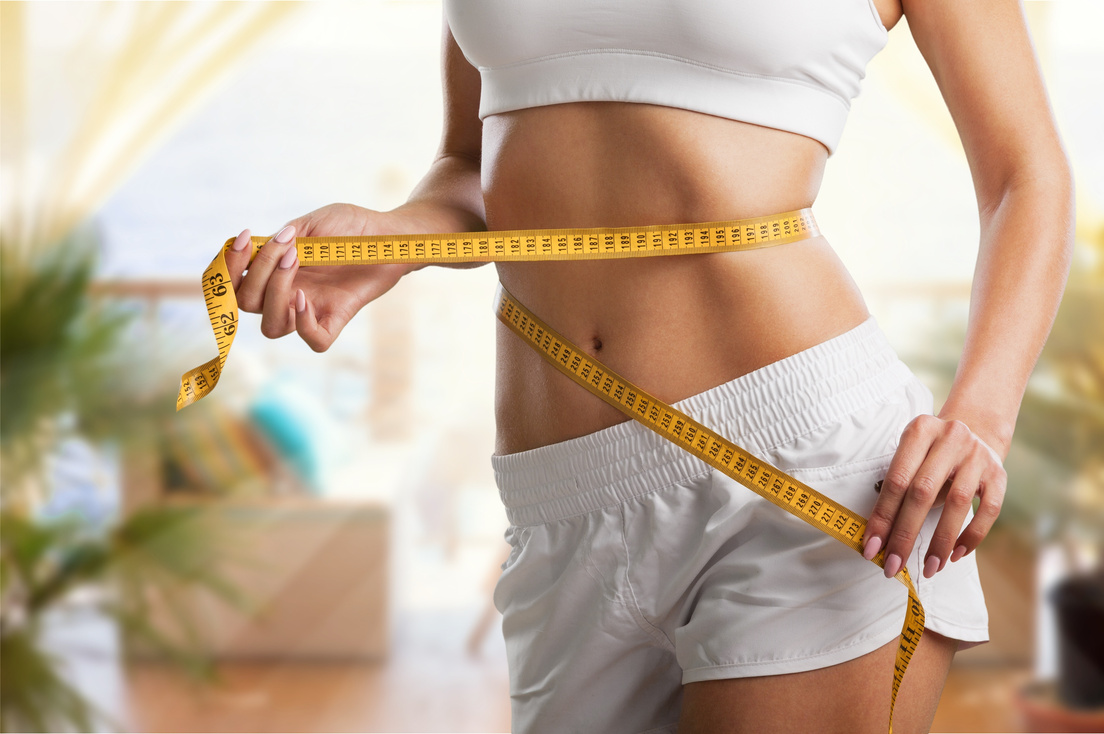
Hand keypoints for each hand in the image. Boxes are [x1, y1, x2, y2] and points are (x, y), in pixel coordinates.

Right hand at [226, 202, 422, 352]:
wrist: (390, 235)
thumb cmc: (351, 227)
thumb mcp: (313, 223)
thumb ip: (284, 239)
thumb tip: (262, 250)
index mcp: (275, 272)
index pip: (234, 283)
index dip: (227, 268)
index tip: (242, 239)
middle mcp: (288, 294)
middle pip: (247, 303)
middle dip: (257, 273)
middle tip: (287, 247)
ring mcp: (311, 308)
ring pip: (271, 326)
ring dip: (274, 293)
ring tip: (296, 261)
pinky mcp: (338, 318)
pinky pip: (314, 340)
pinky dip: (304, 324)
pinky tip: (306, 298)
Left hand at [862, 414, 1006, 579]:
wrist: (975, 431)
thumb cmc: (931, 454)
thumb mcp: (912, 456)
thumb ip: (898, 487)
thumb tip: (879, 537)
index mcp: (920, 430)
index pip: (896, 480)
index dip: (882, 517)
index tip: (871, 548)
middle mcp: (950, 437)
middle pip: (922, 492)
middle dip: (905, 534)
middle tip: (893, 565)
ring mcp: (977, 455)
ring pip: (957, 503)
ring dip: (940, 541)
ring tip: (928, 567)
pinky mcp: (999, 474)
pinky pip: (989, 510)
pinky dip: (972, 535)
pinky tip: (955, 554)